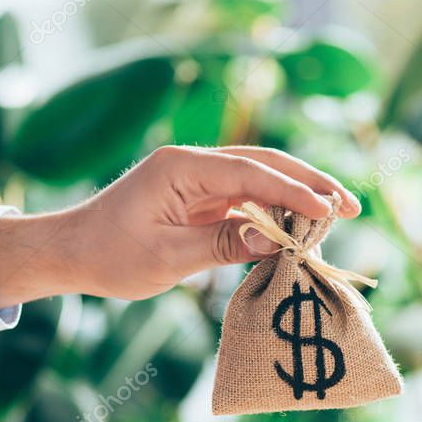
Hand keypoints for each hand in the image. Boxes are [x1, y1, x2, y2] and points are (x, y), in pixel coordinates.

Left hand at [0, 145, 360, 307]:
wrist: (71, 252)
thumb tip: (275, 242)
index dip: (293, 191)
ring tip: (337, 215)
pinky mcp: (200, 198)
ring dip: (298, 195)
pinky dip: (275, 212)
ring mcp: (198, 180)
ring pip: (260, 179)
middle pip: (265, 164)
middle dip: (310, 183)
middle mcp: (194, 164)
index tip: (328, 211)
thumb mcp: (166, 257)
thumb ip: (222, 245)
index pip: (251, 173)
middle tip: (350, 207)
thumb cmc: (109, 255)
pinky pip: (247, 200)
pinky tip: (299, 229)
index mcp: (181, 167)